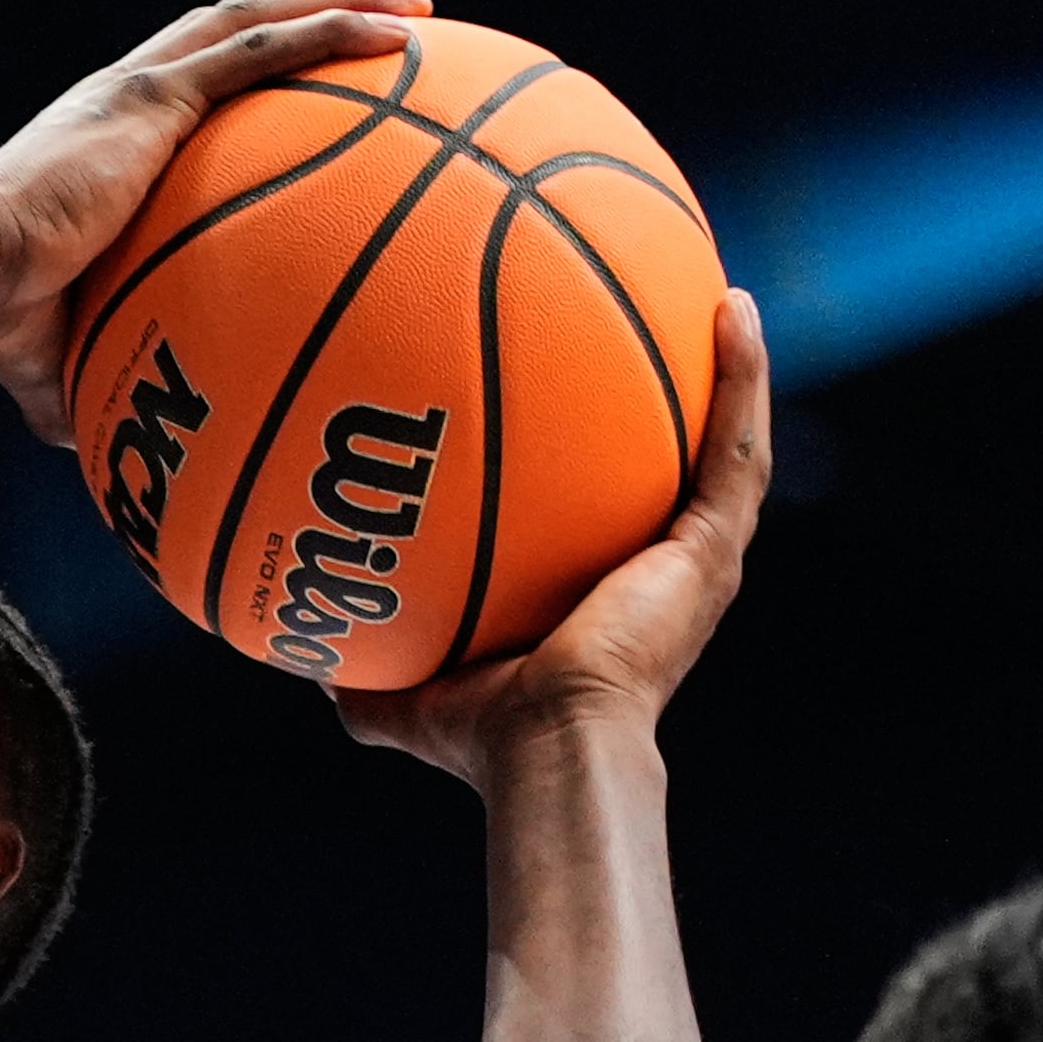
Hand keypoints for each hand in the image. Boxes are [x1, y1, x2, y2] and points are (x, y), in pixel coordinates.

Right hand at [0, 0, 428, 439]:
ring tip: (420, 9)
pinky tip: (402, 31)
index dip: (257, 78)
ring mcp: (142, 86)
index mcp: (109, 139)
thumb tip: (115, 460)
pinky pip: (263, 47)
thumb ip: (99, 385)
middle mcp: (126, 94)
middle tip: (398, 29)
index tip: (319, 92)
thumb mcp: (63, 358)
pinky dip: (334, 29)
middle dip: (317, 14)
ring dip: (342, 1)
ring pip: (258, 17)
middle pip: (236, 28)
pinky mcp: (154, 93)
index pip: (195, 88)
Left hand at [337, 289, 772, 782]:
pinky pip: (736, 447)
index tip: (582, 392)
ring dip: (730, 369)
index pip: (609, 508)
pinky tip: (733, 310)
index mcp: (603, 594)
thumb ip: (360, 666)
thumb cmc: (481, 736)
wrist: (546, 750)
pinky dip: (742, 377)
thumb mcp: (401, 692)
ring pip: (727, 442)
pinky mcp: (714, 549)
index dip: (604, 455)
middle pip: (675, 463)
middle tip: (658, 318)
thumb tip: (301, 655)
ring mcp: (696, 558)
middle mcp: (659, 569)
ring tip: (720, 291)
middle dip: (673, 395)